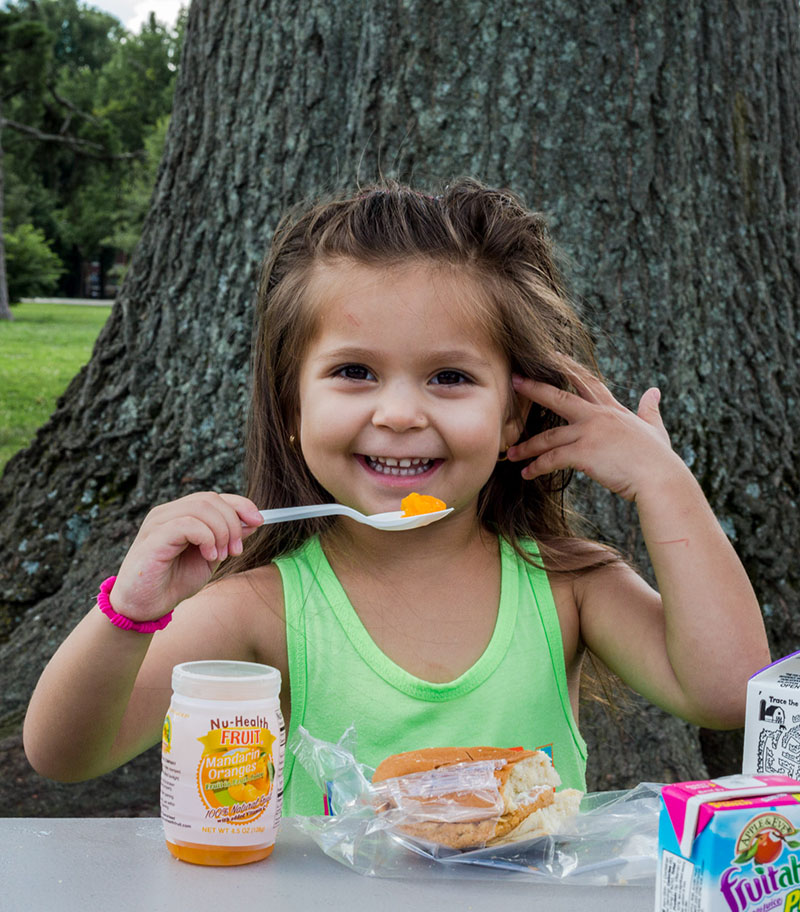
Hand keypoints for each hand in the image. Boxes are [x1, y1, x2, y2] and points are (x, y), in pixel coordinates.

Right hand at [110, 493, 263, 622]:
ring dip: (221, 531)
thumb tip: (253, 521)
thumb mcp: (210, 557)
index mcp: (180, 514)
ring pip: (201, 508)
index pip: (214, 497)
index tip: (260, 521)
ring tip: (222, 556)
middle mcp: (167, 513)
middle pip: (211, 499)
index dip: (241, 505)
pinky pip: (188, 524)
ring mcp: (158, 523)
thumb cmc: (173, 582)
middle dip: (233, 523)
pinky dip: (206, 538)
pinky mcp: (153, 537)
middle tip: (237, 549)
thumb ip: (227, 538)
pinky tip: (210, 557)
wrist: (145, 608)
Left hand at [508, 363, 683, 501]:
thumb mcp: (655, 428)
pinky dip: (537, 467)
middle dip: (533, 388)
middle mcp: (598, 416)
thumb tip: (654, 391)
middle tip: (513, 380)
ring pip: (549, 436)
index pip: (587, 382)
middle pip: (558, 397)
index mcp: (612, 409)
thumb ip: (650, 409)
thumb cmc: (659, 458)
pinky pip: (552, 459)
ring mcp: (590, 433)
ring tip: (510, 454)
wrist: (661, 478)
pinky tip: (527, 474)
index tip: (553, 355)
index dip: (569, 367)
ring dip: (527, 446)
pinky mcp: (584, 453)